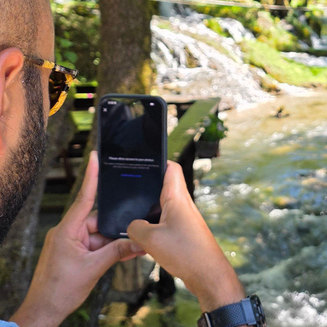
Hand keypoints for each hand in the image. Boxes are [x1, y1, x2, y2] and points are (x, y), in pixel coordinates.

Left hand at [11, 153, 143, 326]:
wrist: (43, 312)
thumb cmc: (60, 290)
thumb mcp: (94, 268)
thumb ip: (118, 252)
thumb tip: (140, 242)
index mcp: (67, 230)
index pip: (84, 198)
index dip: (91, 177)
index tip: (95, 158)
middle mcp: (67, 233)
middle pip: (98, 220)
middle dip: (116, 228)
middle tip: (136, 232)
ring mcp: (70, 244)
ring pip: (99, 234)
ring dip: (113, 243)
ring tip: (131, 249)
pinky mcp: (73, 254)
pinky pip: (95, 246)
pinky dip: (107, 251)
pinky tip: (122, 255)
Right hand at [127, 161, 243, 311]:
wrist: (207, 274)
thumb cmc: (185, 253)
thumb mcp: (150, 239)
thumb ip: (134, 228)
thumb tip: (131, 226)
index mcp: (177, 198)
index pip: (171, 168)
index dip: (158, 161)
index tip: (141, 160)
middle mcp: (182, 205)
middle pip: (163, 188)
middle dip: (145, 189)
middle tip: (125, 191)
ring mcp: (184, 219)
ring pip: (161, 208)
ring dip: (146, 213)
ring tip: (127, 218)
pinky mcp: (183, 233)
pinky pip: (163, 224)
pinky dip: (151, 229)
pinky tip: (138, 240)